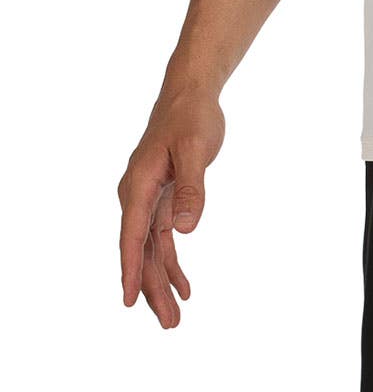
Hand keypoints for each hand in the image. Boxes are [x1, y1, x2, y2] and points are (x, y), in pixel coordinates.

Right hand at [118, 85, 224, 326]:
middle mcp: (138, 196)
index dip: (132, 268)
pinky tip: (184, 284)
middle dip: (151, 288)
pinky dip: (171, 260)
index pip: (133, 234)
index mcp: (139, 185)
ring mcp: (149, 198)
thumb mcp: (196, 149)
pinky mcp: (164, 197)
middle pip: (141, 250)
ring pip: (151, 249)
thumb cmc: (191, 118)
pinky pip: (162, 237)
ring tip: (175, 315)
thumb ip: (193, 188)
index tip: (129, 300)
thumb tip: (186, 230)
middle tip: (170, 323)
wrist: (190, 94)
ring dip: (161, 281)